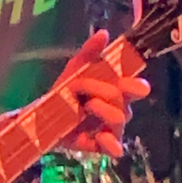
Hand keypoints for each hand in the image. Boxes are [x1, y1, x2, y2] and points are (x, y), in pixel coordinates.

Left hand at [56, 30, 149, 156]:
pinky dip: (110, 144)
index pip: (138, 89)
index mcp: (117, 91)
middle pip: (123, 102)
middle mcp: (119, 110)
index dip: (135, 86)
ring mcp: (111, 129)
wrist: (43, 116)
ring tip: (85, 106)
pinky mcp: (100, 146)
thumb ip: (89, 52)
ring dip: (102, 111)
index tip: (122, 83)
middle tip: (79, 88)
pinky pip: (115, 149)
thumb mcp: (74, 69)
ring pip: (119, 121)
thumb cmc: (65, 92)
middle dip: (101, 91)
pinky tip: (99, 137)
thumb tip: (103, 33)